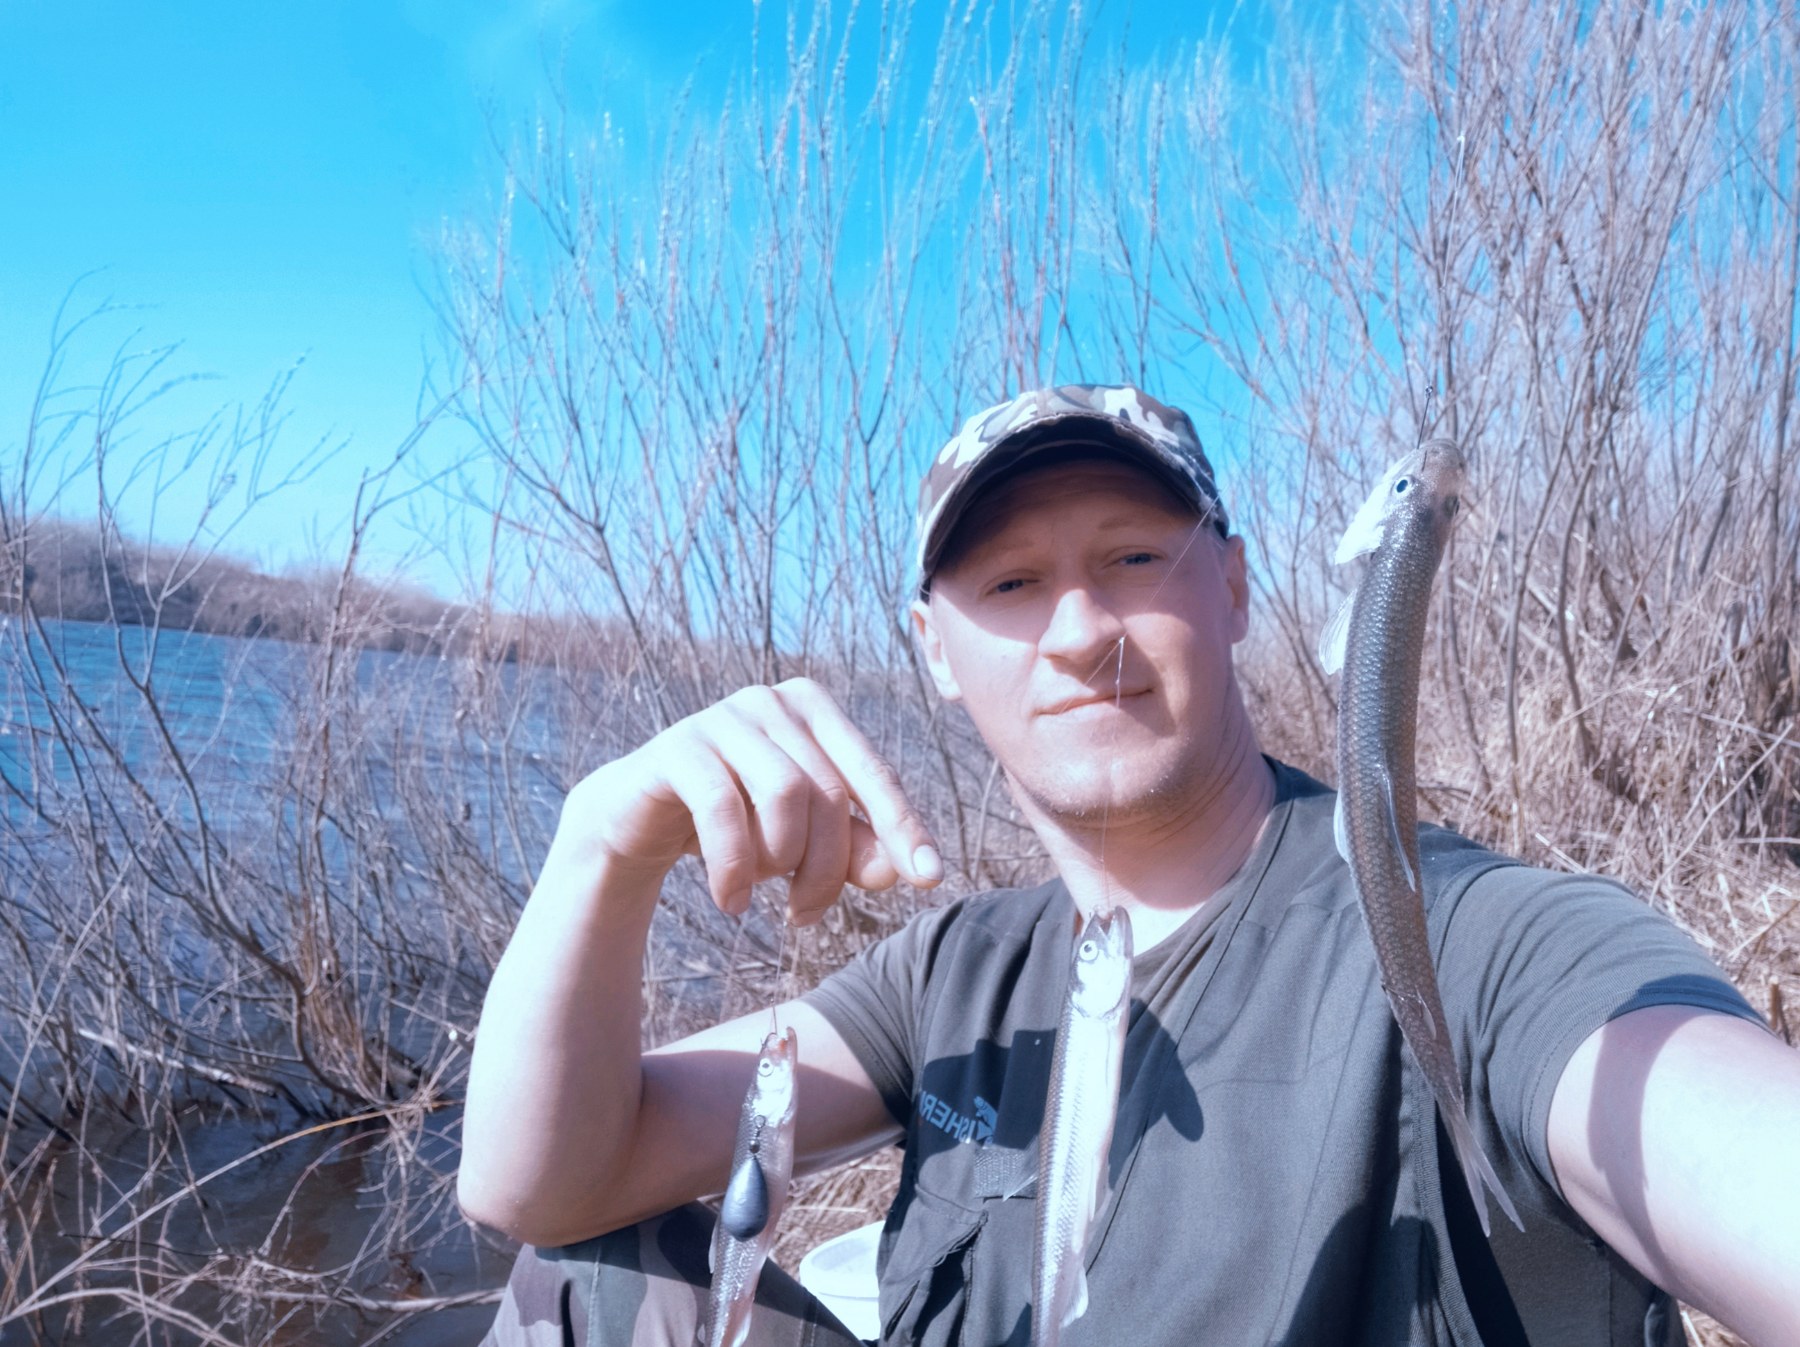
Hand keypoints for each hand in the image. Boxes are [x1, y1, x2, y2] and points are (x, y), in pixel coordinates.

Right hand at [564, 678, 943, 922]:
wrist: (638, 819)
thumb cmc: (736, 823)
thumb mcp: (800, 839)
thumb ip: (852, 848)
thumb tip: (900, 871)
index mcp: (813, 710)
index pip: (873, 772)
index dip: (903, 826)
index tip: (930, 877)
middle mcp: (771, 701)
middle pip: (829, 793)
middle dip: (826, 868)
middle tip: (806, 914)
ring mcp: (722, 716)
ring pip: (786, 793)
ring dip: (780, 863)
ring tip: (762, 893)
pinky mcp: (678, 746)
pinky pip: (723, 808)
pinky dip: (735, 866)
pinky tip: (731, 901)